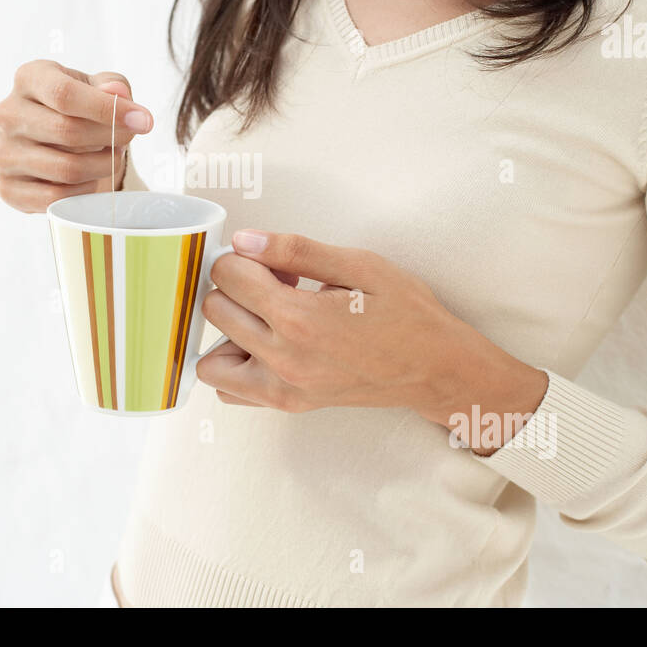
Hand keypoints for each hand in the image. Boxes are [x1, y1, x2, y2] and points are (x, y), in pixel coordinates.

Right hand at [0, 60, 152, 212]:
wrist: (58, 142)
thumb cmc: (83, 107)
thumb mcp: (101, 87)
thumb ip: (113, 86)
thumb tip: (118, 94)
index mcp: (29, 78)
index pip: (65, 94)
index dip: (108, 109)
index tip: (143, 121)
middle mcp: (7, 114)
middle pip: (67, 131)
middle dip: (110, 138)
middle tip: (129, 139)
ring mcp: (3, 153)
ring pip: (65, 169)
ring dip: (102, 166)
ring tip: (113, 157)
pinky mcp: (7, 188)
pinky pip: (55, 198)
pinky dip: (84, 191)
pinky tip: (92, 178)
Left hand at [197, 230, 548, 451]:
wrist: (436, 368)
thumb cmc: (405, 313)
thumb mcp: (359, 265)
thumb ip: (295, 251)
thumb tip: (244, 241)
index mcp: (299, 319)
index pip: (229, 275)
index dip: (244, 256)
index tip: (270, 259)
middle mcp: (283, 360)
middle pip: (215, 310)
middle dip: (236, 286)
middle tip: (274, 283)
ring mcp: (283, 389)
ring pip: (211, 358)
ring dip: (227, 330)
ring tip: (265, 316)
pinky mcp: (288, 405)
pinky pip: (230, 390)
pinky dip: (235, 365)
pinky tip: (263, 344)